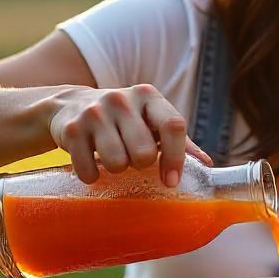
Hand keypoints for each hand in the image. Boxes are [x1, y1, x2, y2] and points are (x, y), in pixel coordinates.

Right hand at [47, 84, 211, 184]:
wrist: (70, 105)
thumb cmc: (123, 120)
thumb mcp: (151, 120)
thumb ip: (179, 141)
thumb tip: (208, 165)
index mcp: (149, 96)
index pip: (173, 126)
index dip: (176, 158)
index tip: (171, 181)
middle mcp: (122, 100)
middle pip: (144, 152)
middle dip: (141, 164)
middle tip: (133, 158)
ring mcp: (94, 113)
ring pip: (117, 163)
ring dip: (117, 169)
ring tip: (113, 157)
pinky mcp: (70, 130)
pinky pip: (88, 170)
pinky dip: (91, 175)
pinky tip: (91, 163)